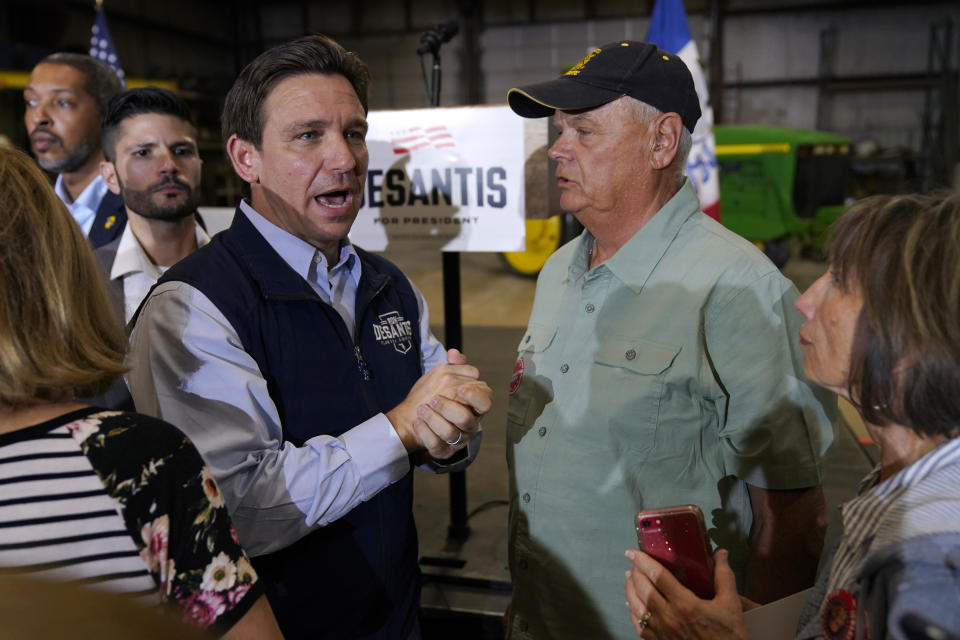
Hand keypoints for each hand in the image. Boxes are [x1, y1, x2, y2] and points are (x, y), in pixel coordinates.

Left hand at [387, 349, 491, 458]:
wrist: (411, 416)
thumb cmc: (433, 396)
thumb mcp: (442, 377)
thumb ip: (453, 366)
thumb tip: (454, 354)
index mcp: (473, 406)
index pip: (486, 402)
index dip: (475, 396)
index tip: (461, 389)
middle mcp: (468, 424)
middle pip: (466, 419)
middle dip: (448, 407)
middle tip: (434, 399)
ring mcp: (456, 439)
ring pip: (450, 433)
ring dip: (433, 419)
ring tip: (422, 409)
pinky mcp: (442, 450)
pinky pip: (436, 445)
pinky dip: (425, 432)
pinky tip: (418, 422)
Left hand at [624, 548, 749, 639]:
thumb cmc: (729, 635)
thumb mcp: (730, 604)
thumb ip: (723, 576)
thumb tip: (721, 553)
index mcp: (685, 604)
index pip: (658, 576)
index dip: (643, 561)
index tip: (633, 552)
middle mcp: (669, 617)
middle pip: (643, 589)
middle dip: (635, 572)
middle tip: (633, 562)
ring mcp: (662, 632)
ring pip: (636, 607)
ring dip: (630, 590)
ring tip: (629, 577)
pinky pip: (639, 626)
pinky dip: (632, 612)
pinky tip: (631, 604)